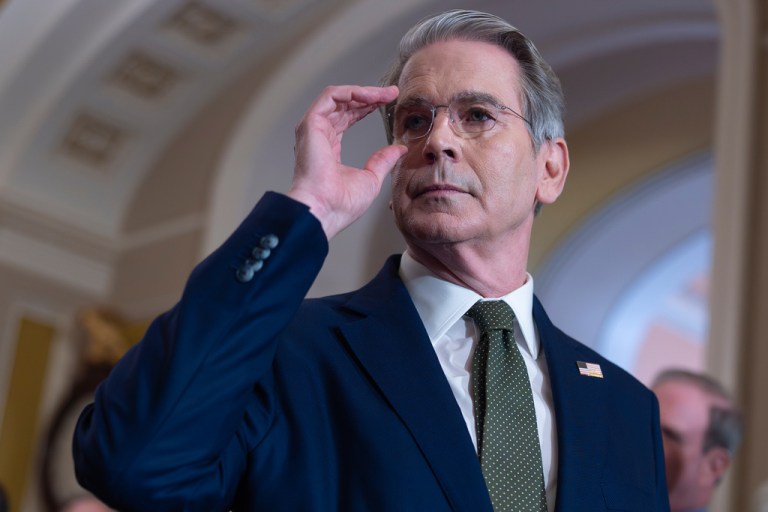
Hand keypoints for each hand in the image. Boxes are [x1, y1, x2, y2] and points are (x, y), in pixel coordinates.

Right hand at [288, 85, 406, 238]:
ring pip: (338, 97)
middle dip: (369, 97)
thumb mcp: (371, 178)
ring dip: (364, 92)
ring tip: (386, 94)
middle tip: (392, 93)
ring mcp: (312, 128)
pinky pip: (331, 96)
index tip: (388, 103)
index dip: (368, 108)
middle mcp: (319, 136)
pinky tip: (371, 96)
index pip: (348, 119)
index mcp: (329, 149)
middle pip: (344, 106)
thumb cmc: (341, 203)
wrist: (325, 209)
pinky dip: (352, 92)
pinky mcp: (310, 123)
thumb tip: (399, 150)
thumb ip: (383, 161)